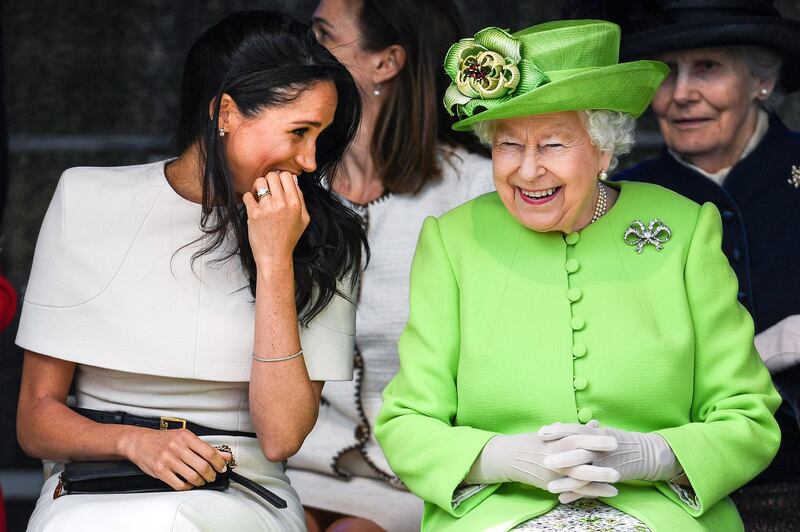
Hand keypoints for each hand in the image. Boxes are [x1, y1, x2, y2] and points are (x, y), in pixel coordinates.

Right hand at [121, 428, 231, 490]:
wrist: (139, 441)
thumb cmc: (162, 440)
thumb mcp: (185, 438)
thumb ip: (205, 447)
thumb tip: (224, 455)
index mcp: (186, 437)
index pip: (209, 452)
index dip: (220, 463)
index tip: (222, 467)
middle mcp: (177, 447)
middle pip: (202, 466)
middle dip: (211, 475)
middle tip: (212, 476)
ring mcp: (168, 459)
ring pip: (192, 477)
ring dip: (200, 482)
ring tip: (201, 480)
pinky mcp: (160, 471)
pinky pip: (179, 484)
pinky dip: (187, 486)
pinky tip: (188, 483)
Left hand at [242, 171, 309, 264]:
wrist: (275, 255)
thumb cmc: (288, 238)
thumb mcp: (303, 219)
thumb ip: (301, 198)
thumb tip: (293, 180)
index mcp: (295, 203)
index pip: (286, 175)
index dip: (280, 178)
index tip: (277, 185)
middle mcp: (282, 203)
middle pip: (272, 176)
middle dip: (268, 181)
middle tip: (266, 191)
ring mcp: (268, 208)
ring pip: (259, 182)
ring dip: (257, 187)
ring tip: (258, 196)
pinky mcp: (254, 214)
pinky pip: (247, 195)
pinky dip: (248, 199)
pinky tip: (253, 207)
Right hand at [465, 432, 619, 500]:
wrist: (510, 457)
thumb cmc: (533, 442)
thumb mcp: (553, 433)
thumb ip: (576, 430)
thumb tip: (596, 424)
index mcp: (557, 441)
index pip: (578, 439)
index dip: (596, 440)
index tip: (614, 440)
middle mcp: (556, 456)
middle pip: (581, 459)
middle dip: (600, 460)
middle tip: (619, 461)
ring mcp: (554, 472)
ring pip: (580, 477)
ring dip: (599, 479)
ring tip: (617, 480)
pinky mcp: (553, 484)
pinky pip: (575, 489)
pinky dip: (592, 491)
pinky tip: (608, 492)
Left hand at [539, 421, 682, 482]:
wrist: (644, 453)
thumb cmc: (618, 440)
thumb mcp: (599, 431)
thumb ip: (579, 430)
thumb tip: (559, 425)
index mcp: (595, 433)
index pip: (574, 429)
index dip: (558, 430)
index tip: (541, 432)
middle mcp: (599, 448)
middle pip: (578, 451)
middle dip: (561, 456)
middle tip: (544, 461)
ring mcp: (604, 463)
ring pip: (582, 473)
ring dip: (565, 482)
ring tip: (549, 488)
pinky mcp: (608, 477)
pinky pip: (590, 487)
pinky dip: (577, 494)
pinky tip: (563, 499)